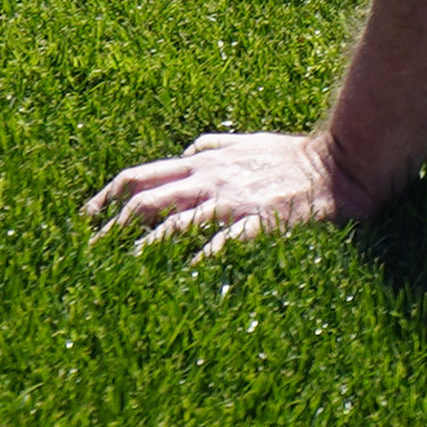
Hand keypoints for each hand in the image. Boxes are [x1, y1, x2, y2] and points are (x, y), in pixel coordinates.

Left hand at [84, 129, 377, 256]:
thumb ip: (214, 147)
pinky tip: (177, 284)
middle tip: (88, 257)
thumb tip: (185, 155)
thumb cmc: (293, 157)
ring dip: (143, 252)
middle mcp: (211, 182)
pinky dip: (195, 265)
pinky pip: (219, 247)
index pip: (141, 176)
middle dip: (111, 230)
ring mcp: (233, 203)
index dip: (107, 196)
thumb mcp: (248, 142)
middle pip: (146, 203)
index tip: (85, 218)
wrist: (341, 165)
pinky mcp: (258, 224)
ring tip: (120, 278)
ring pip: (174, 227)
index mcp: (204, 165)